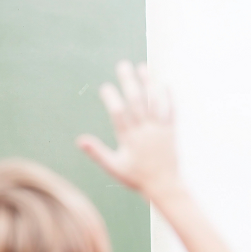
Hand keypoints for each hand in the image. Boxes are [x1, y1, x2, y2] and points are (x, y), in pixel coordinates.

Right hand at [77, 61, 178, 198]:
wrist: (165, 186)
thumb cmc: (135, 178)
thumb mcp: (113, 167)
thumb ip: (97, 152)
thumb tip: (79, 140)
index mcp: (129, 139)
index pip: (119, 114)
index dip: (111, 99)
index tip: (105, 87)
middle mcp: (145, 131)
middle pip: (136, 101)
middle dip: (129, 82)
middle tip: (122, 65)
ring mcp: (160, 129)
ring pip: (154, 101)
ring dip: (148, 83)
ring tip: (142, 67)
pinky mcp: (171, 130)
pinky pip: (170, 110)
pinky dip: (167, 96)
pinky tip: (163, 83)